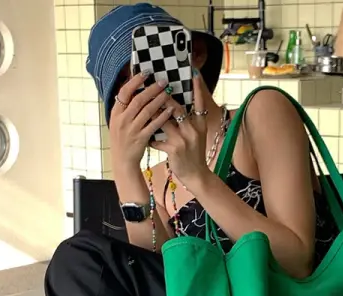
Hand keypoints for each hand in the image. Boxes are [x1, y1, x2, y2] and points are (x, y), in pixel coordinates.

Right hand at [109, 73, 174, 173]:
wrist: (123, 161)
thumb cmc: (122, 139)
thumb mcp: (118, 122)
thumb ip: (125, 108)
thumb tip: (134, 89)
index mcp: (115, 113)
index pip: (124, 92)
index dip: (135, 81)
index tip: (146, 73)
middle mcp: (122, 120)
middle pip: (138, 99)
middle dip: (152, 89)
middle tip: (163, 81)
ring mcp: (131, 129)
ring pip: (147, 111)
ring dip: (159, 100)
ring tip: (169, 92)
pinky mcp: (141, 138)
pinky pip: (154, 125)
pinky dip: (162, 116)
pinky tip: (170, 110)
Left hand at [151, 71, 210, 191]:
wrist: (196, 175)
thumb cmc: (195, 155)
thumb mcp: (197, 136)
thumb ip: (190, 122)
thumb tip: (177, 108)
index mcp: (200, 125)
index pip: (199, 103)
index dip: (197, 89)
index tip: (193, 74)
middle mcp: (193, 130)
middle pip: (176, 108)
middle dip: (163, 97)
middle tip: (154, 86)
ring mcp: (183, 139)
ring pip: (164, 121)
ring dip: (152, 114)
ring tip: (142, 106)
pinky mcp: (174, 149)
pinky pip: (157, 139)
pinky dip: (150, 137)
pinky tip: (143, 136)